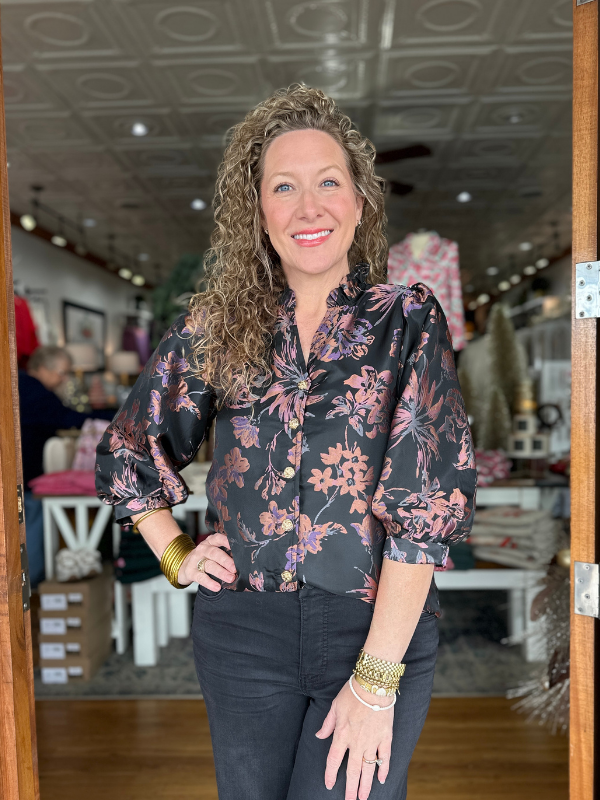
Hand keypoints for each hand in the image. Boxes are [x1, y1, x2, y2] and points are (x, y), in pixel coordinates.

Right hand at [177, 533, 236, 589]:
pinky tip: (217, 587)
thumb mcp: (212, 551)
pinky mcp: (191, 572)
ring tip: (230, 578)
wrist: (183, 565)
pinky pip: (201, 577)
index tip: (236, 547)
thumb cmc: (204, 558)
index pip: (218, 538)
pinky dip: (209, 582)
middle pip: (215, 553)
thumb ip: (224, 553)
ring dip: (221, 572)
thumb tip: (242, 561)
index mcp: (210, 542)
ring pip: (209, 565)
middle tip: (234, 568)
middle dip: (226, 561)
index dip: (227, 541)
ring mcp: (196, 560)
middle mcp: (203, 549)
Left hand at [315, 679, 393, 798]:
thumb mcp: (335, 706)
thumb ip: (327, 724)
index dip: (331, 774)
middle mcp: (356, 742)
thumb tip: (319, 735)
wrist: (373, 685)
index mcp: (342, 735)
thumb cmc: (352, 692)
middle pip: (352, 770)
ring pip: (368, 768)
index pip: (334, 760)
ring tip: (363, 797)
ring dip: (366, 785)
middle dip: (350, 788)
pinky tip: (381, 779)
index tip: (330, 785)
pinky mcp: (385, 737)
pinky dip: (383, 769)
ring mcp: (372, 741)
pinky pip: (384, 757)